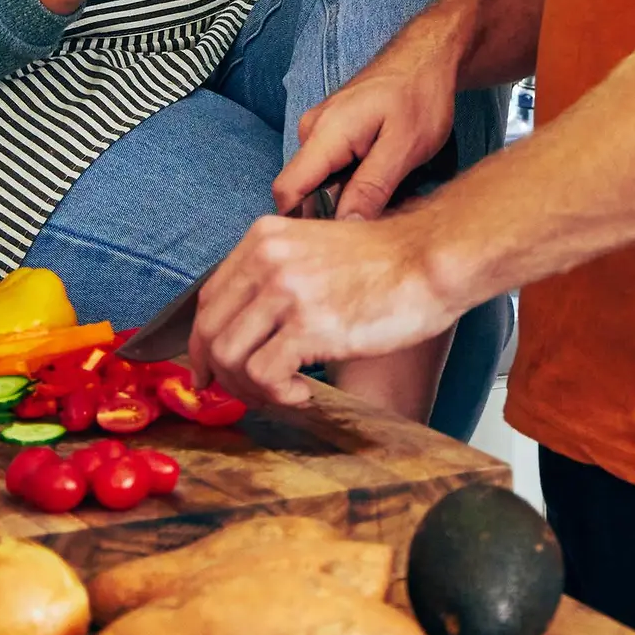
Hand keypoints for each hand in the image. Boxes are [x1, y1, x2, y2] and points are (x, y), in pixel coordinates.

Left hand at [188, 213, 457, 405]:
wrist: (430, 258)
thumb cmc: (384, 261)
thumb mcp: (314, 249)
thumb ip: (275, 276)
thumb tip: (243, 328)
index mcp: (264, 238)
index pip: (208, 300)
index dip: (205, 344)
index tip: (212, 371)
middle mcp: (268, 259)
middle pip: (211, 332)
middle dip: (222, 375)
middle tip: (248, 394)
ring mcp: (286, 291)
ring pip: (230, 357)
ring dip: (250, 388)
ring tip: (282, 392)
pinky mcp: (309, 325)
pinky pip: (264, 376)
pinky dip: (278, 395)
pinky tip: (302, 393)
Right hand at [272, 0, 469, 220]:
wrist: (428, 56)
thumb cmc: (420, 94)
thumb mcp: (403, 148)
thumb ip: (370, 190)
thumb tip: (343, 231)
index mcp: (324, 133)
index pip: (286, 192)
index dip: (304, 225)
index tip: (337, 246)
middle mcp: (312, 131)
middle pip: (305, 193)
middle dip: (335, 216)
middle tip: (378, 227)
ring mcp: (322, 131)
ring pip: (322, 184)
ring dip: (349, 201)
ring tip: (389, 201)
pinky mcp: (334, 134)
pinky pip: (332, 171)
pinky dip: (354, 185)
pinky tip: (384, 185)